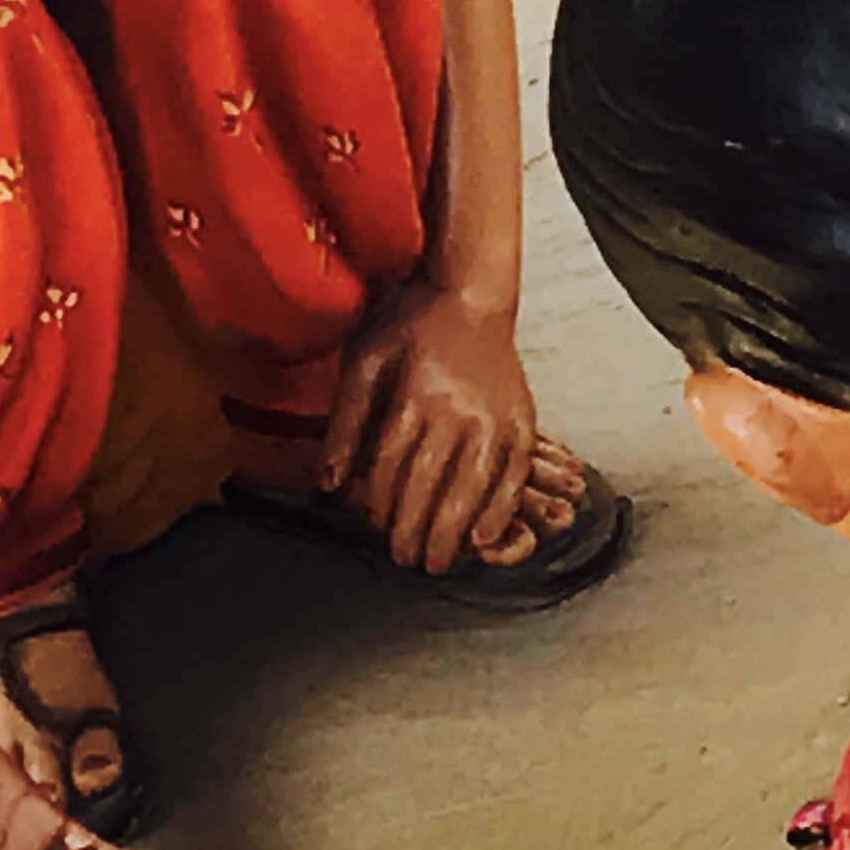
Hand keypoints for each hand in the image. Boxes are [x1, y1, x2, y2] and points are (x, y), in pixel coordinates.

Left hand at [319, 276, 539, 573]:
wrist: (471, 289)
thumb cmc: (412, 319)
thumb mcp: (363, 358)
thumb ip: (344, 421)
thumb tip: (327, 482)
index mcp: (416, 395)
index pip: (392, 467)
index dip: (380, 503)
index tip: (373, 524)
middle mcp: (460, 411)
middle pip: (432, 487)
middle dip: (415, 531)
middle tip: (404, 559)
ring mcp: (496, 418)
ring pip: (474, 489)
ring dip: (454, 532)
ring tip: (438, 560)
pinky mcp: (522, 421)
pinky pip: (513, 477)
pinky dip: (499, 511)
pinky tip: (484, 537)